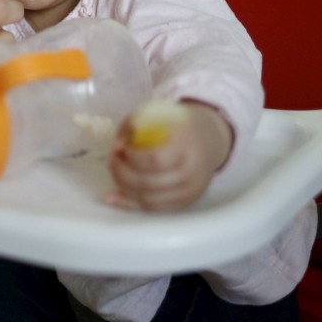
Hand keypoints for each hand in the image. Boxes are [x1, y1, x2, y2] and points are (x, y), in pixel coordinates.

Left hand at [107, 101, 232, 211]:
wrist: (208, 139)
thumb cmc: (177, 125)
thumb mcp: (156, 113)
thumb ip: (132, 126)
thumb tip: (116, 148)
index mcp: (186, 146)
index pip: (154, 160)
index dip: (131, 158)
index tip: (121, 148)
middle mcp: (190, 172)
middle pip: (148, 183)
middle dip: (121, 173)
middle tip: (112, 160)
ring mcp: (189, 190)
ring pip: (148, 199)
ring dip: (124, 188)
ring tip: (114, 173)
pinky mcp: (185, 202)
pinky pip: (154, 208)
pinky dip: (131, 204)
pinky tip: (114, 197)